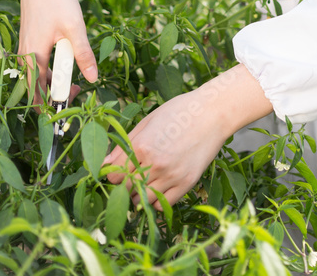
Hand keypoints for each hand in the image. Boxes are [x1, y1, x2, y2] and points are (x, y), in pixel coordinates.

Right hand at [18, 0, 97, 110]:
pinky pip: (36, 62)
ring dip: (53, 79)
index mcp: (34, 56)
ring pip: (36, 74)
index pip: (37, 94)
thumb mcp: (74, 27)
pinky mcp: (29, 40)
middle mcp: (25, 55)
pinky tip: (65, 57)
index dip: (54, 103)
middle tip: (79, 88)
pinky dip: (49, 67)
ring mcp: (25, 47)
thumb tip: (94, 79)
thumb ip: (83, 54)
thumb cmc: (57, 0)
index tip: (75, 97)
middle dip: (56, 93)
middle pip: (36, 87)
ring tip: (74, 75)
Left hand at [102, 64, 272, 207]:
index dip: (112, 175)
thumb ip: (124, 144)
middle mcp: (155, 164)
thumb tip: (104, 165)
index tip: (115, 172)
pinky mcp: (186, 183)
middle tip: (129, 177)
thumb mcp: (148, 121)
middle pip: (127, 189)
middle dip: (124, 186)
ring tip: (144, 183)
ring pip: (143, 200)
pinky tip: (158, 187)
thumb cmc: (179, 111)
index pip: (114, 175)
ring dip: (139, 195)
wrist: (213, 113)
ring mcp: (172, 176)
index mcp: (141, 146)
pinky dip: (156, 201)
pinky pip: (163, 204)